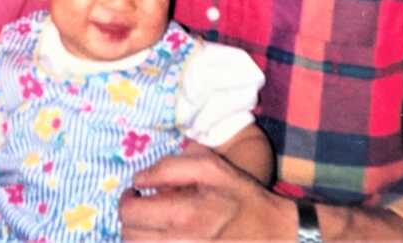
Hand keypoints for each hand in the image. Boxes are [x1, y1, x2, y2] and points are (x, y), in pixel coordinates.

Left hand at [118, 144, 295, 239]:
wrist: (277, 235)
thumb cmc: (244, 198)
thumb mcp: (213, 168)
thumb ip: (171, 167)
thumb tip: (139, 178)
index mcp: (183, 213)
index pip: (130, 213)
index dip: (126, 200)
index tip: (134, 194)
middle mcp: (179, 242)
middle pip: (129, 237)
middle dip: (129, 220)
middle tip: (141, 209)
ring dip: (137, 238)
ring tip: (150, 226)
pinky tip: (163, 237)